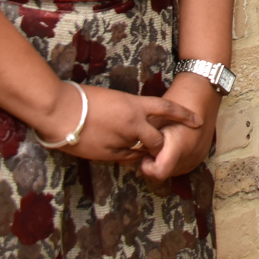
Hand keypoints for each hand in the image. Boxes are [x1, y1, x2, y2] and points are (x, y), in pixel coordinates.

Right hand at [36, 82, 201, 166]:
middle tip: (158, 146)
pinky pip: (124, 159)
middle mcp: (133, 124)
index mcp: (135, 105)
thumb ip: (126, 109)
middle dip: (160, 145)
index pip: (168, 109)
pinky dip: (126, 157)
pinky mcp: (108, 154)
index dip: (184, 115)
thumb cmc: (82, 99)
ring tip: (134, 150)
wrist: (61, 112)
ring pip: (141, 152)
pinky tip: (118, 152)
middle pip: (158, 140)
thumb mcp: (112, 99)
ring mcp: (122, 141)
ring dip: (141, 152)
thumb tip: (132, 117)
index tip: (198, 120)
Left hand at [140, 73, 221, 180]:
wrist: (202, 94)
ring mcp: (197, 157)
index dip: (148, 167)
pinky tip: (174, 144)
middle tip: (151, 147)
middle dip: (156, 164)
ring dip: (167, 162)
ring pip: (175, 171)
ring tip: (164, 144)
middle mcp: (189, 156)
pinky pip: (185, 164)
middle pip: (166, 174)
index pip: (158, 173)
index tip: (145, 155)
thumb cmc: (177, 104)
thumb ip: (145, 139)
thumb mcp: (156, 120)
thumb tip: (134, 152)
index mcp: (177, 148)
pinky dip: (177, 159)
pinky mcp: (202, 155)